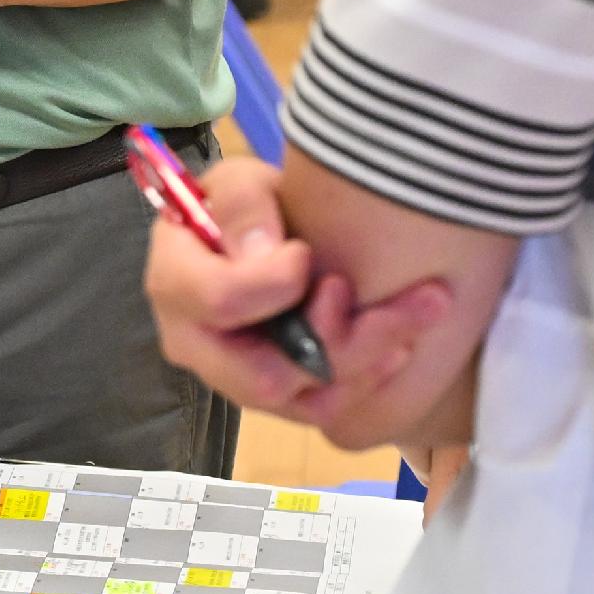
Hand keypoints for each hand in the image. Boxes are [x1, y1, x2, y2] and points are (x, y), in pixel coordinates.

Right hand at [140, 154, 456, 446]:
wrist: (271, 241)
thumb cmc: (248, 209)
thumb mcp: (240, 182)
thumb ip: (243, 203)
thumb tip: (263, 254)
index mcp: (174, 285)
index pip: (218, 302)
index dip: (272, 283)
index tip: (307, 253)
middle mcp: (195, 347)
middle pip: (264, 377)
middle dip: (337, 340)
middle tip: (381, 294)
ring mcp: (236, 382)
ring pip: (305, 401)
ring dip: (368, 358)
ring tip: (419, 310)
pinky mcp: (278, 401)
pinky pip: (326, 411)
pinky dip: (371, 379)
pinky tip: (403, 342)